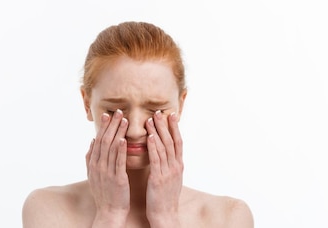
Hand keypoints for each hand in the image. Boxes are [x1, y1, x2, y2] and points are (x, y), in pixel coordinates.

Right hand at [85, 110, 129, 226]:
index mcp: (93, 163)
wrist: (109, 211)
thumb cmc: (105, 193)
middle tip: (118, 111)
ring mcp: (107, 172)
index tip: (108, 114)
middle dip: (111, 125)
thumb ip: (91, 157)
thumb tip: (92, 140)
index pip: (99, 140)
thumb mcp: (93, 174)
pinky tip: (125, 139)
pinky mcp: (117, 179)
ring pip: (112, 148)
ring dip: (118, 132)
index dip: (104, 126)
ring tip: (124, 120)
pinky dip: (121, 150)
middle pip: (104, 141)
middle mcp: (98, 166)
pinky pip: (118, 162)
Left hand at [145, 111, 183, 226]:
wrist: (165, 215)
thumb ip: (169, 164)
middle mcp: (176, 166)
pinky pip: (156, 160)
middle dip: (166, 125)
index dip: (175, 127)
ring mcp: (168, 172)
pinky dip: (153, 147)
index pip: (178, 142)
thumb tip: (166, 152)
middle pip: (172, 141)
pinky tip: (149, 137)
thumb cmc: (165, 197)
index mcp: (178, 166)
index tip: (172, 114)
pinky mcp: (159, 179)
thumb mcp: (170, 178)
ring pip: (164, 148)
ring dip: (158, 132)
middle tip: (161, 111)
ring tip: (152, 119)